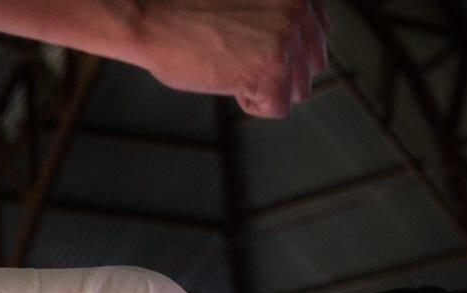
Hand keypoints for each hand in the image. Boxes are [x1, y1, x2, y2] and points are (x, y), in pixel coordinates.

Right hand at [112, 0, 327, 116]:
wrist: (148, 15)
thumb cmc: (183, 7)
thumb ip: (278, 10)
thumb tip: (309, 46)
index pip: (318, 31)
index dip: (284, 48)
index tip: (252, 42)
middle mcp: (298, 6)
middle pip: (312, 64)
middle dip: (279, 70)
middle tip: (235, 53)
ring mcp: (288, 36)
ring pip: (299, 89)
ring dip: (264, 85)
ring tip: (228, 59)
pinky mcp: (273, 68)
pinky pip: (278, 107)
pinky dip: (249, 102)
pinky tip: (224, 76)